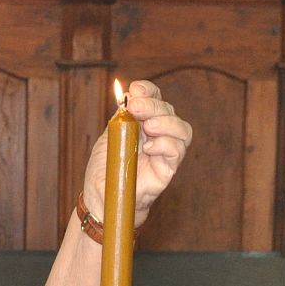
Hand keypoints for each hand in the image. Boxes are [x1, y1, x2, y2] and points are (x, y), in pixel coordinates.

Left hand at [79, 80, 192, 228]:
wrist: (102, 195)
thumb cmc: (106, 167)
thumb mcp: (110, 135)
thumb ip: (122, 117)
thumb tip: (129, 96)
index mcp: (143, 120)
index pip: (155, 97)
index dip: (149, 90)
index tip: (136, 90)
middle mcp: (159, 132)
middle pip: (168, 110)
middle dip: (152, 105)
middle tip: (136, 109)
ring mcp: (166, 150)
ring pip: (181, 129)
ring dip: (165, 123)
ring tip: (148, 128)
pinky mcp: (169, 168)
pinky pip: (177, 151)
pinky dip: (165, 144)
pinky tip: (148, 148)